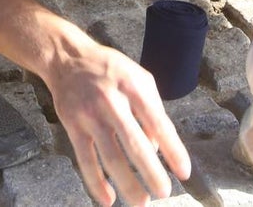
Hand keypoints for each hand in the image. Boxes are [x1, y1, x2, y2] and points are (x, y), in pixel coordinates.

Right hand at [47, 42, 190, 205]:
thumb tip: (159, 148)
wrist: (68, 58)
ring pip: (110, 156)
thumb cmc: (110, 70)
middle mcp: (111, 101)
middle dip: (151, 172)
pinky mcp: (72, 126)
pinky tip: (108, 199)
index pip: (158, 123)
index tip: (184, 172)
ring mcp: (90, 115)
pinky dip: (96, 182)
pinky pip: (85, 159)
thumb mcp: (139, 77)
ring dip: (127, 183)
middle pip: (134, 143)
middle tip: (164, 193)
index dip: (173, 149)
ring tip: (141, 203)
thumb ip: (153, 108)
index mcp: (134, 87)